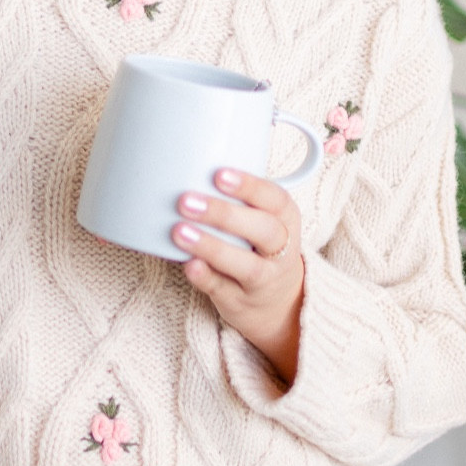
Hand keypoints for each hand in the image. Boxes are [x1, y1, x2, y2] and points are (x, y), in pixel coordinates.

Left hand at [171, 168, 304, 384]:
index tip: (219, 174)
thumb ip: (236, 196)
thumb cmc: (258, 244)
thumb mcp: (262, 217)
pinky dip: (206, 278)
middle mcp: (280, 250)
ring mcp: (263, 279)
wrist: (279, 302)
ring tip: (179, 231)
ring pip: (246, 265)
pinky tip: (188, 265)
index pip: (276, 200)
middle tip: (186, 201)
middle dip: (225, 214)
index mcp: (286, 219)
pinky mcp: (240, 301)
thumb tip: (183, 163)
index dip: (250, 186)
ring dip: (211, 247)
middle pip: (264, 231)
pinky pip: (223, 290)